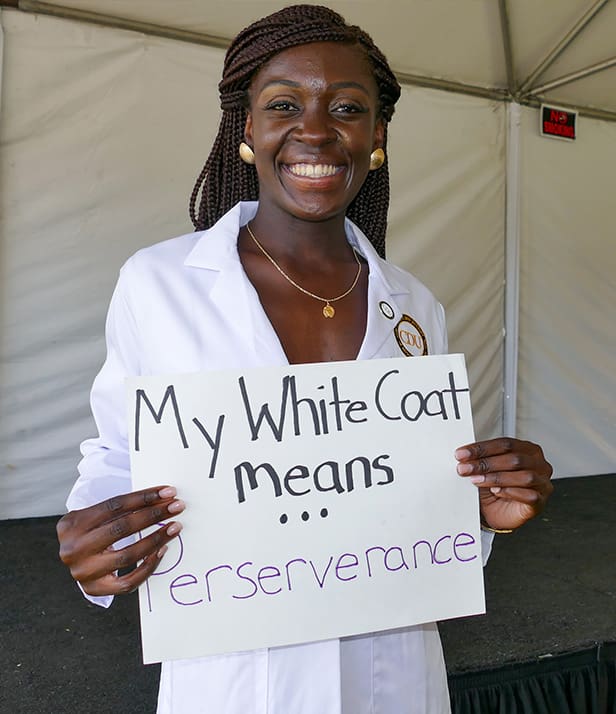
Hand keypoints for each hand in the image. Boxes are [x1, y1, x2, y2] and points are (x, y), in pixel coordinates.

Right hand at [56, 486, 184, 596]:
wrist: (73, 558)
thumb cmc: (91, 531)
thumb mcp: (94, 516)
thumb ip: (120, 509)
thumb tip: (162, 499)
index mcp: (72, 523)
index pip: (115, 505)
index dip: (145, 497)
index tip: (168, 492)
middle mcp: (74, 548)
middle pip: (122, 528)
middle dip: (154, 515)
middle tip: (177, 507)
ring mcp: (83, 572)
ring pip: (128, 555)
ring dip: (156, 539)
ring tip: (174, 527)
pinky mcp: (94, 589)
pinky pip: (128, 581)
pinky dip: (148, 567)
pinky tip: (162, 551)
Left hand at [455, 438, 552, 530]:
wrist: (495, 512)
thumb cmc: (494, 487)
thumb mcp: (486, 469)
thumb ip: (480, 459)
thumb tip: (464, 454)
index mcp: (527, 450)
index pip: (506, 444)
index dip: (482, 448)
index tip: (462, 454)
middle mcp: (538, 464)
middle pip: (514, 459)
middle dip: (486, 463)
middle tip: (465, 469)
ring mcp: (542, 483)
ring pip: (524, 476)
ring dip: (496, 478)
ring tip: (477, 480)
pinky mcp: (539, 501)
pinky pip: (529, 495)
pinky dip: (510, 492)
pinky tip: (496, 491)